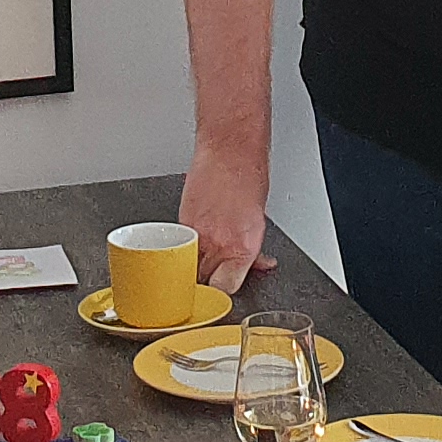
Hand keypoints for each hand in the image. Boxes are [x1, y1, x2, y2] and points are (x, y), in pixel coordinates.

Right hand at [179, 144, 277, 293]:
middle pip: (203, 281)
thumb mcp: (260, 221)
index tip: (226, 286)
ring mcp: (196, 234)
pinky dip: (186, 247)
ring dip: (193, 266)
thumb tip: (257, 264)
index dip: (224, 292)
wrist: (229, 150)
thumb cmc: (249, 177)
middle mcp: (217, 243)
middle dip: (209, 280)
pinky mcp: (182, 222)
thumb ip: (254, 249)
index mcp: (242, 246)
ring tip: (204, 256)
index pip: (226, 288)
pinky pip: (181, 246)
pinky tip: (198, 236)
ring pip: (187, 267)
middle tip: (216, 271)